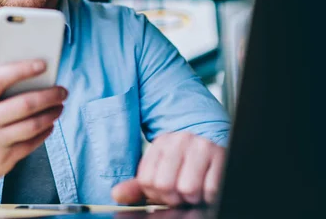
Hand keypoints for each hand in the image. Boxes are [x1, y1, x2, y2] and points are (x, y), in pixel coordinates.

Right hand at [0, 60, 67, 182]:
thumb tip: (32, 74)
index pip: (0, 79)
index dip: (23, 70)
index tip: (43, 64)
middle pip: (25, 105)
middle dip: (49, 96)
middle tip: (62, 91)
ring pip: (33, 126)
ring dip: (51, 114)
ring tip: (59, 106)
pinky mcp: (4, 159)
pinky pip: (32, 143)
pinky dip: (45, 131)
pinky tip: (50, 124)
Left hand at [111, 132, 225, 206]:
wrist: (212, 139)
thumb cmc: (183, 160)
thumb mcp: (158, 168)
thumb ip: (137, 185)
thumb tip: (117, 195)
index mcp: (160, 144)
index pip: (146, 180)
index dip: (154, 193)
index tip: (162, 191)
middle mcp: (179, 142)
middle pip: (164, 185)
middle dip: (173, 197)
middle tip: (179, 193)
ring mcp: (200, 147)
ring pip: (187, 189)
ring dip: (191, 197)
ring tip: (194, 189)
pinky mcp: (220, 156)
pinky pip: (211, 189)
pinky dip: (208, 195)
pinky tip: (206, 185)